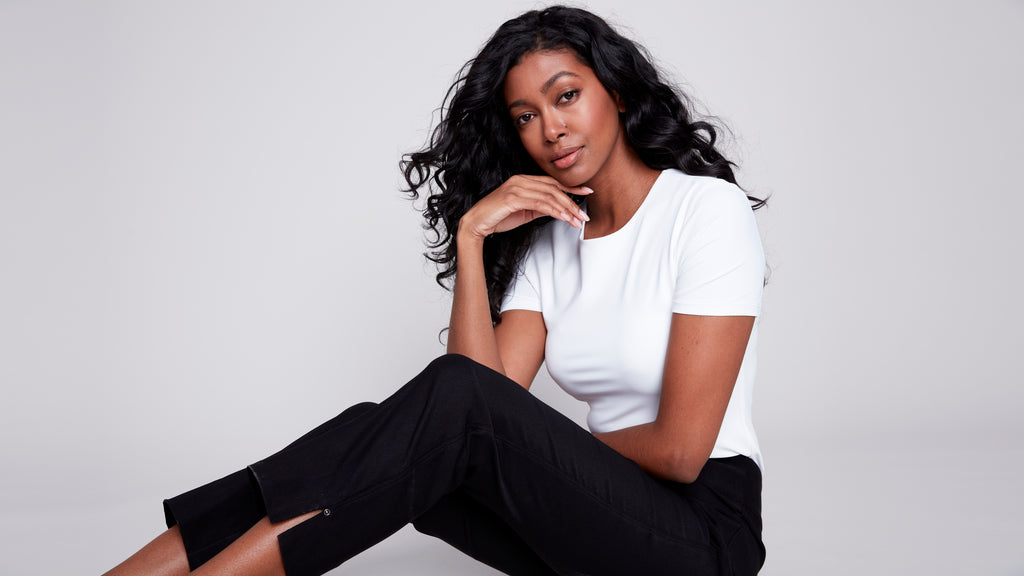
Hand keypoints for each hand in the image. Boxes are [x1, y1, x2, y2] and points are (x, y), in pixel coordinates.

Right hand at [458, 175, 592, 240]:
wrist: (476, 223)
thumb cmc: (497, 218)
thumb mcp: (524, 212)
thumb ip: (540, 207)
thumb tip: (557, 208)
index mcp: (523, 180)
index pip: (552, 182)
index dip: (571, 187)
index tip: (587, 191)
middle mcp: (520, 180)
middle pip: (553, 188)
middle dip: (572, 201)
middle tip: (584, 214)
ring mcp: (516, 187)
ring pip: (549, 196)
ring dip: (566, 209)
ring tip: (578, 220)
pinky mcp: (513, 197)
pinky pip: (540, 203)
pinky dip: (555, 211)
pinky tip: (564, 218)